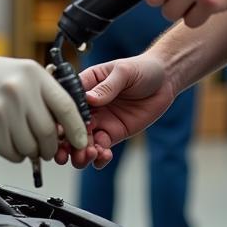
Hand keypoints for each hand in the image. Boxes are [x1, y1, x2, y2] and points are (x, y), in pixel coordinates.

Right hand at [0, 31, 88, 162]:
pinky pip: (12, 153)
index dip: (76, 129)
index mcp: (34, 74)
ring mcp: (2, 110)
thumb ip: (45, 95)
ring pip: (31, 147)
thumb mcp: (23, 73)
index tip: (81, 142)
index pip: (66, 107)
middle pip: (48, 132)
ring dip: (33, 152)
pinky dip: (16, 154)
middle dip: (52, 147)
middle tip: (48, 148)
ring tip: (25, 141)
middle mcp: (19, 91)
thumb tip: (67, 127)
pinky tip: (9, 141)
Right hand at [55, 53, 173, 169]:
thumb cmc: (141, 68)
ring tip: (89, 155)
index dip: (62, 118)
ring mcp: (100, 122)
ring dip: (80, 153)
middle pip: (71, 127)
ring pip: (83, 143)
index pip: (68, 103)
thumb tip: (90, 99)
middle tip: (69, 151)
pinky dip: (99, 158)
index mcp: (85, 86)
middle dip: (67, 142)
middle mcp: (89, 106)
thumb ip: (107, 86)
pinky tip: (104, 156)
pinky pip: (102, 150)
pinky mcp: (114, 134)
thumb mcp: (124, 72)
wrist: (165, 80)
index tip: (61, 129)